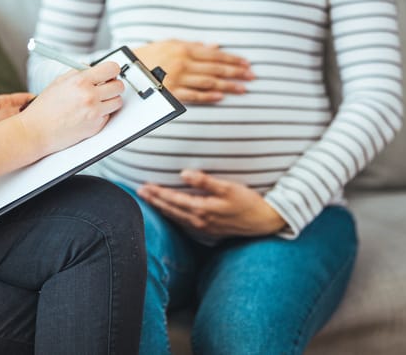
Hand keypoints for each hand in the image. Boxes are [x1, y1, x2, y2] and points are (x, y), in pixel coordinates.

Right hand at [18, 61, 123, 154]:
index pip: (112, 69)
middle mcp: (90, 96)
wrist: (37, 131)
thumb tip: (92, 68)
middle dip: (113, 85)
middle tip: (105, 87)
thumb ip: (78, 73)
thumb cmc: (44, 108)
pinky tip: (88, 114)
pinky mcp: (96, 126)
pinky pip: (108, 116)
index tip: (110, 73)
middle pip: (119, 86)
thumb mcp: (58, 82)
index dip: (112, 70)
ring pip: (118, 102)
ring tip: (97, 101)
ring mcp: (94, 113)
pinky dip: (102, 114)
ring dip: (110, 100)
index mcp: (80, 81)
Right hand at [133, 40, 253, 103]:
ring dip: (228, 85)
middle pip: (216, 68)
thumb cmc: (149, 55)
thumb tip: (216, 46)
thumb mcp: (171, 44)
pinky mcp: (171, 92)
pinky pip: (194, 95)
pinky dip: (209, 96)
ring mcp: (178, 78)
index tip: (247, 63)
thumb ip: (194, 46)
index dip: (233, 58)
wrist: (126, 70)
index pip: (215, 54)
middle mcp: (183, 62)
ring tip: (243, 89)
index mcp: (184, 49)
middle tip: (253, 76)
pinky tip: (221, 97)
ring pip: (209, 82)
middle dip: (236, 72)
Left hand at [137, 170, 285, 236]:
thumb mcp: (229, 188)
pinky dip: (173, 216)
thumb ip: (205, 181)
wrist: (266, 222)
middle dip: (154, 200)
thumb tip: (184, 173)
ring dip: (162, 208)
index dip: (158, 193)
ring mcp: (204, 228)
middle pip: (171, 210)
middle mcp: (200, 221)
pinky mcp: (209, 231)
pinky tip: (170, 213)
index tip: (145, 186)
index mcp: (202, 209)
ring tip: (149, 200)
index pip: (173, 199)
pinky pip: (184, 223)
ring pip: (176, 217)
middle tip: (139, 192)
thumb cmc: (249, 202)